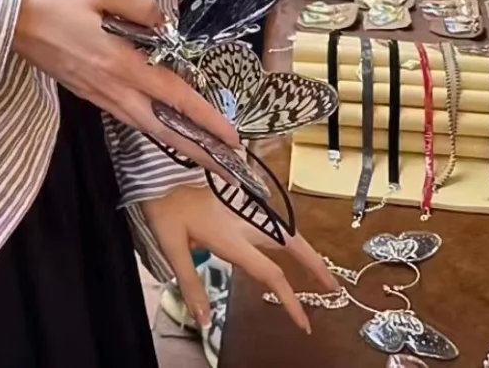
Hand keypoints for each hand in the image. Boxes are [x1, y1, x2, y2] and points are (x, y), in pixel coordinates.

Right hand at [12, 0, 239, 171]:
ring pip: (141, 123)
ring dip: (174, 139)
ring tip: (199, 149)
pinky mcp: (79, 88)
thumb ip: (140, 6)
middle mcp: (109, 86)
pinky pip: (122, 113)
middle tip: (226, 163)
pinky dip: (148, 124)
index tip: (233, 136)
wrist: (0, 11)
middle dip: (196, 146)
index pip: (173, 95)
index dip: (206, 116)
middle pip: (160, 124)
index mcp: (119, 62)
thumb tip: (166, 25)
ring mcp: (92, 91)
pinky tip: (155, 121)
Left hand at [142, 184, 336, 334]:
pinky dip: (283, 232)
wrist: (155, 164)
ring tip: (316, 266)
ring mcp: (241, 206)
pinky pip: (267, 216)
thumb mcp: (170, 246)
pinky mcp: (235, 195)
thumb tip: (205, 321)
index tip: (305, 323)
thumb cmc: (161, 205)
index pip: (270, 273)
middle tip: (333, 286)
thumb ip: (190, 283)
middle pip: (288, 242)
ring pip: (281, 227)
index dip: (291, 300)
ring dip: (302, 247)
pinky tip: (282, 239)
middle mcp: (243, 220)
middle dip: (314, 264)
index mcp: (231, 237)